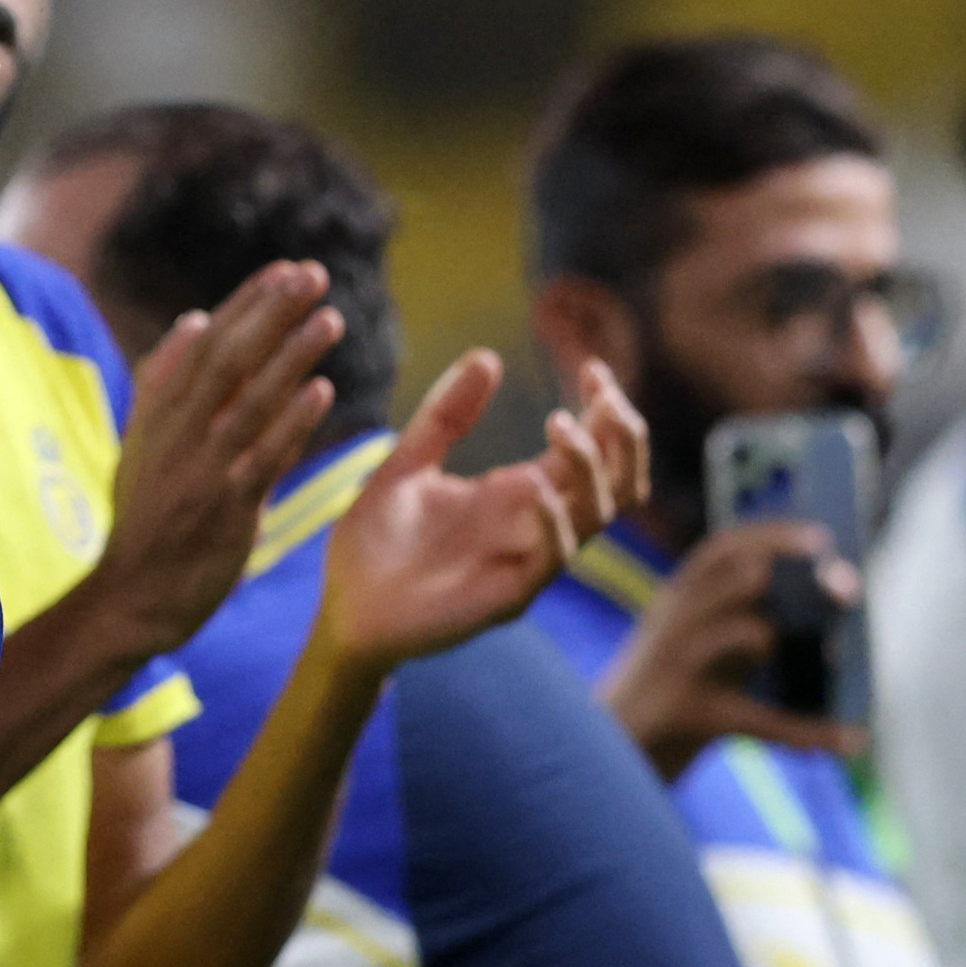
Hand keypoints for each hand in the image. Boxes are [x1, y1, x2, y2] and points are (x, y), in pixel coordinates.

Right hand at [86, 261, 344, 651]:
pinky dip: (293, 422)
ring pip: (250, 401)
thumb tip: (195, 318)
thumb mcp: (141, 441)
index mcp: (157, 412)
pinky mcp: (226, 509)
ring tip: (330, 318)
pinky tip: (322, 390)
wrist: (132, 597)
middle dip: (271, 312)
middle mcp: (177, 433)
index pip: (206, 342)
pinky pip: (263, 457)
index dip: (247, 303)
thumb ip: (165, 382)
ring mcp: (201, 470)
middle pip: (227, 359)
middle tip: (313, 274)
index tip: (285, 269)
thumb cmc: (144, 519)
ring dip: (291, 356)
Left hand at [315, 350, 598, 679]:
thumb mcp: (407, 465)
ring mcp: (526, 562)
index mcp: (518, 494)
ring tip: (559, 423)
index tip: (593, 367)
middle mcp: (534, 526)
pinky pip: (551, 560)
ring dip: (590, 467)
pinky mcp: (508, 596)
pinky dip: (553, 521)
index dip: (605, 410)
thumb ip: (445, 417)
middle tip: (601, 394)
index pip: (590, 449)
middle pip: (617, 482)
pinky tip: (532, 486)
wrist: (343, 610)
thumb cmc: (376, 545)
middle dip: (621, 436)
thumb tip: (487, 356)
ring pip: (596, 515)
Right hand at [598, 519, 863, 782]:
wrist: (611, 754)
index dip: (771, 538)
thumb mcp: (698, 647)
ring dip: (802, 642)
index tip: (821, 537)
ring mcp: (678, 665)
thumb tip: (826, 607)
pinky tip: (851, 740)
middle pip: (740, 581)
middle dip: (799, 579)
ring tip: (839, 659)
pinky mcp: (688, 712)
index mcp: (675, 601)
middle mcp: (673, 623)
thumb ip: (744, 622)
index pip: (720, 551)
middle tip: (847, 587)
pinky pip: (760, 718)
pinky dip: (811, 731)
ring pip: (749, 634)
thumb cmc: (671, 695)